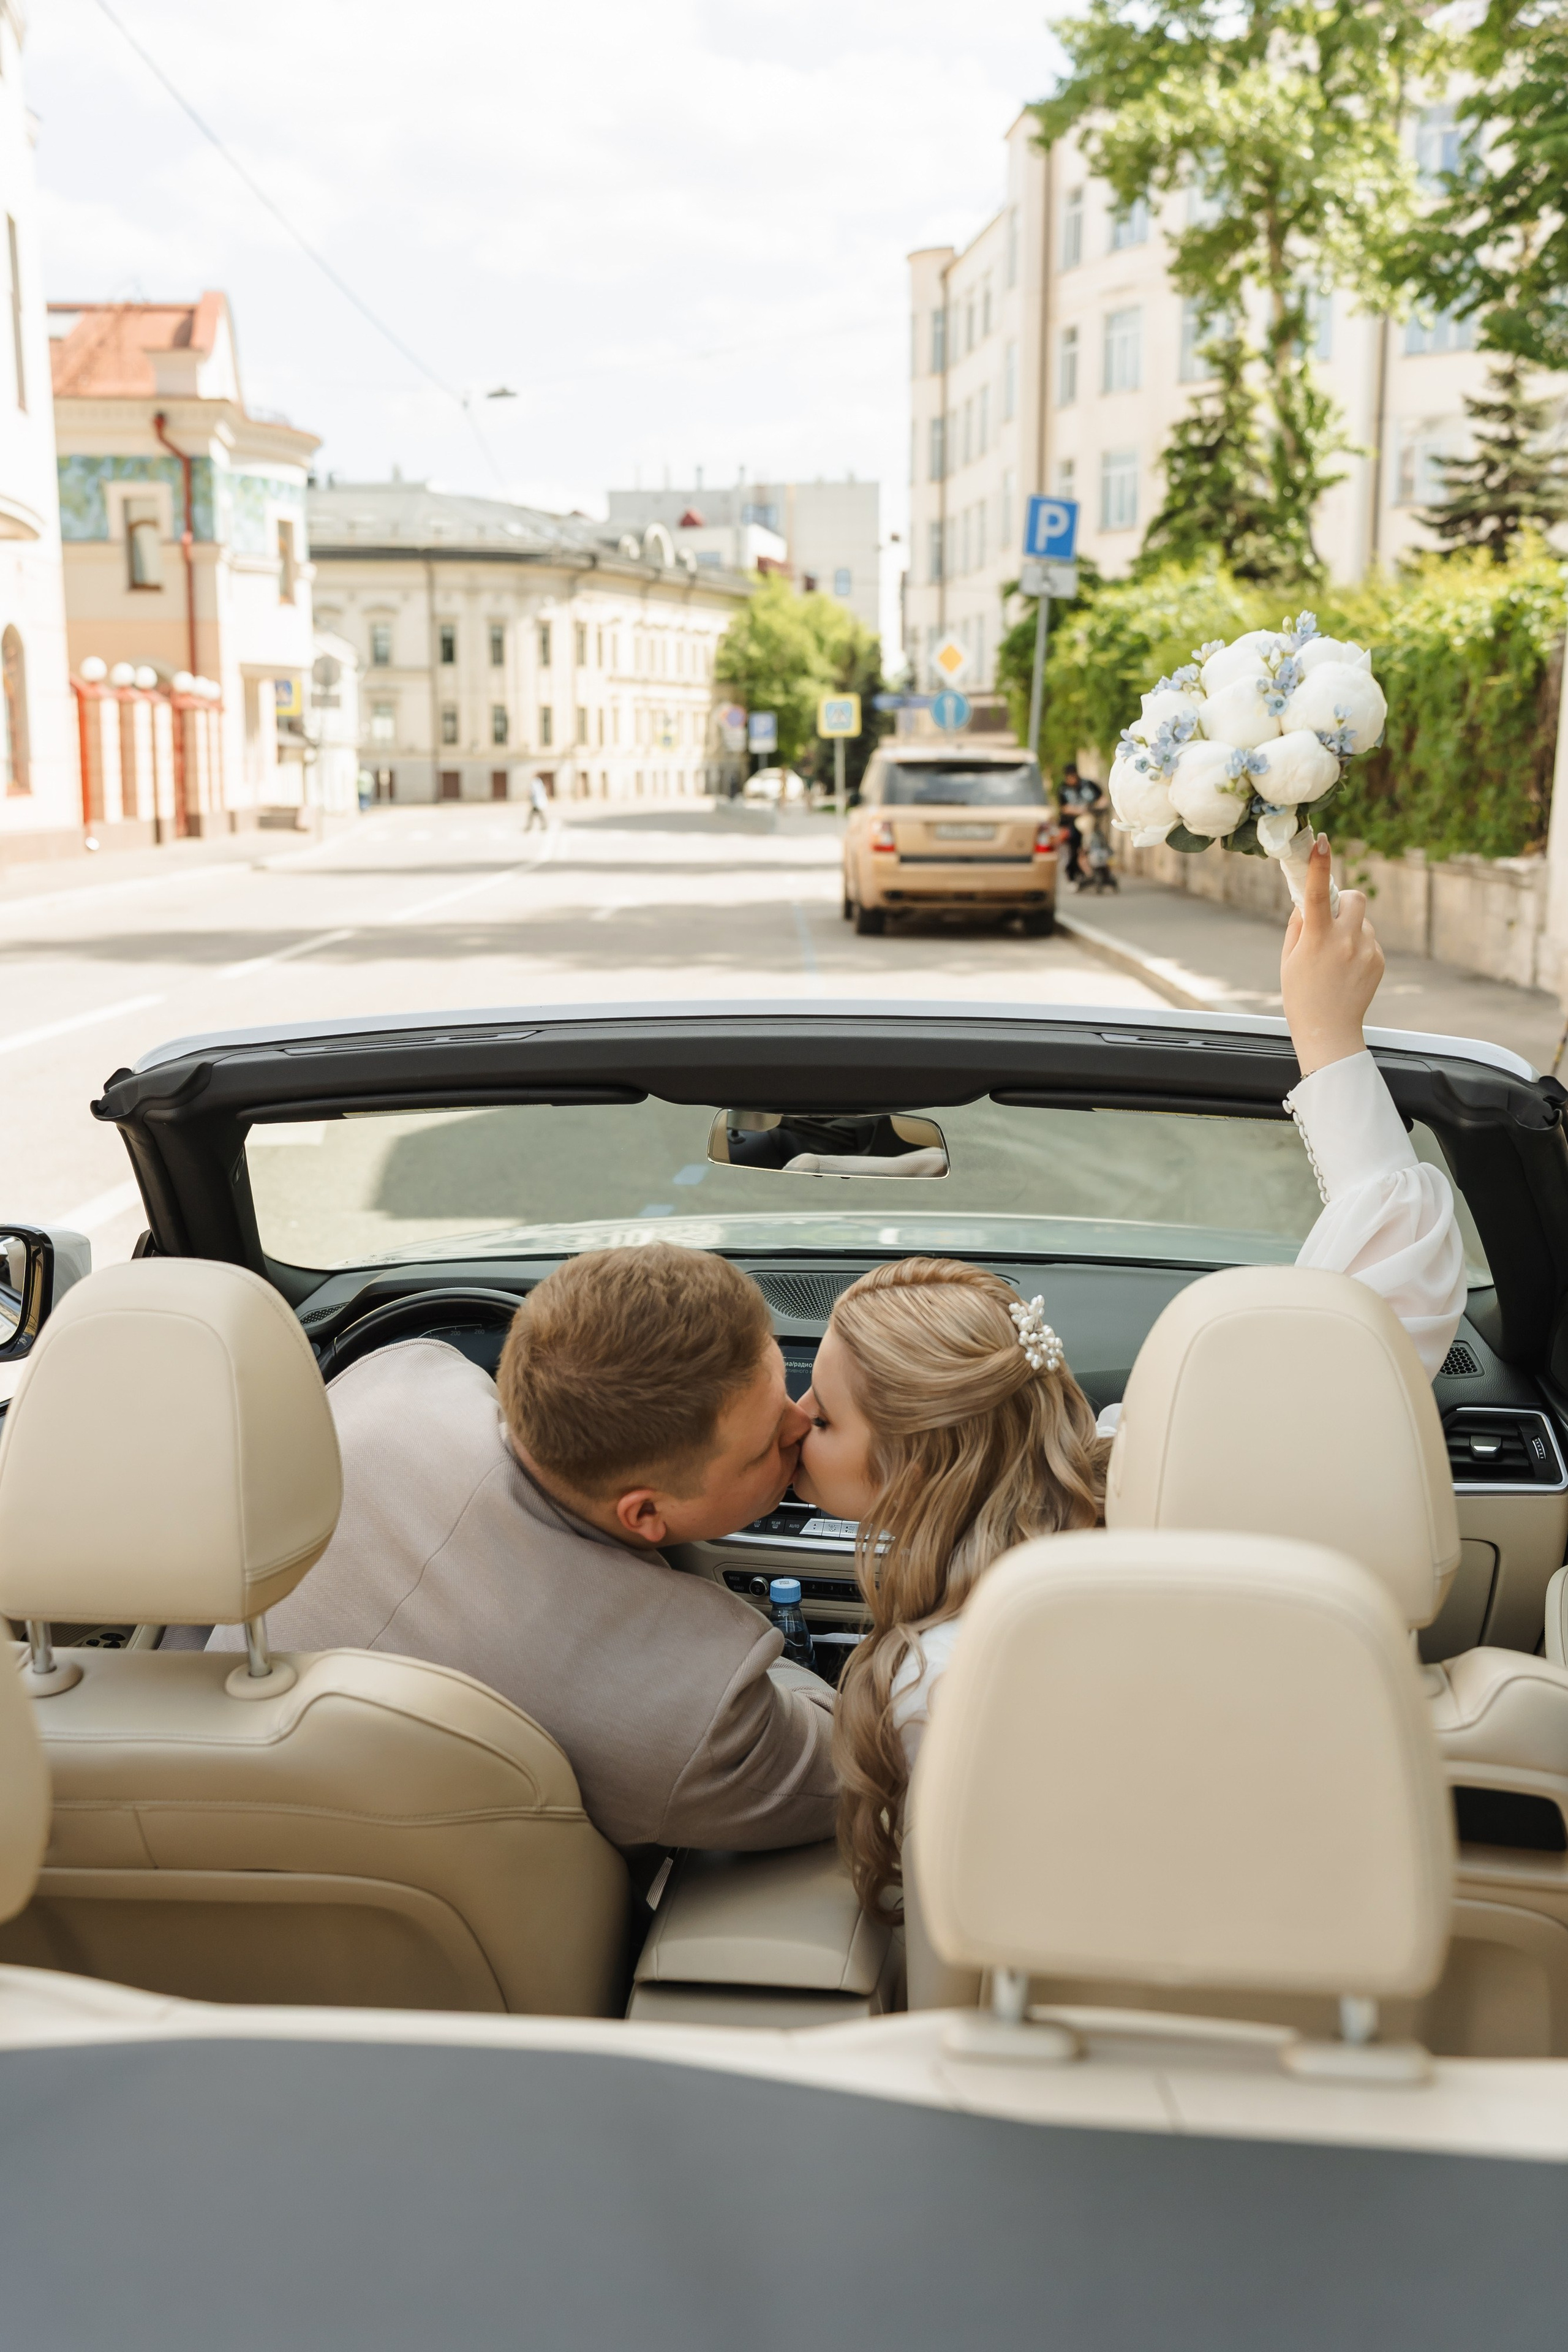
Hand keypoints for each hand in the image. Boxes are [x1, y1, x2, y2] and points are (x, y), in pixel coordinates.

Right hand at [1280, 834, 1382, 1076]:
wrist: (1329, 1031)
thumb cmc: (1301, 995)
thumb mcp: (1289, 959)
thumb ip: (1299, 925)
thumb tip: (1308, 901)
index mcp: (1317, 939)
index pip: (1317, 894)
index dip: (1318, 865)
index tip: (1321, 841)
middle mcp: (1346, 941)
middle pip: (1354, 897)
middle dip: (1343, 900)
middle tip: (1330, 919)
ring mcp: (1366, 950)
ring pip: (1361, 920)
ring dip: (1349, 927)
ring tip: (1335, 959)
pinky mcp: (1378, 960)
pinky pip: (1368, 939)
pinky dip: (1357, 946)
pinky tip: (1347, 970)